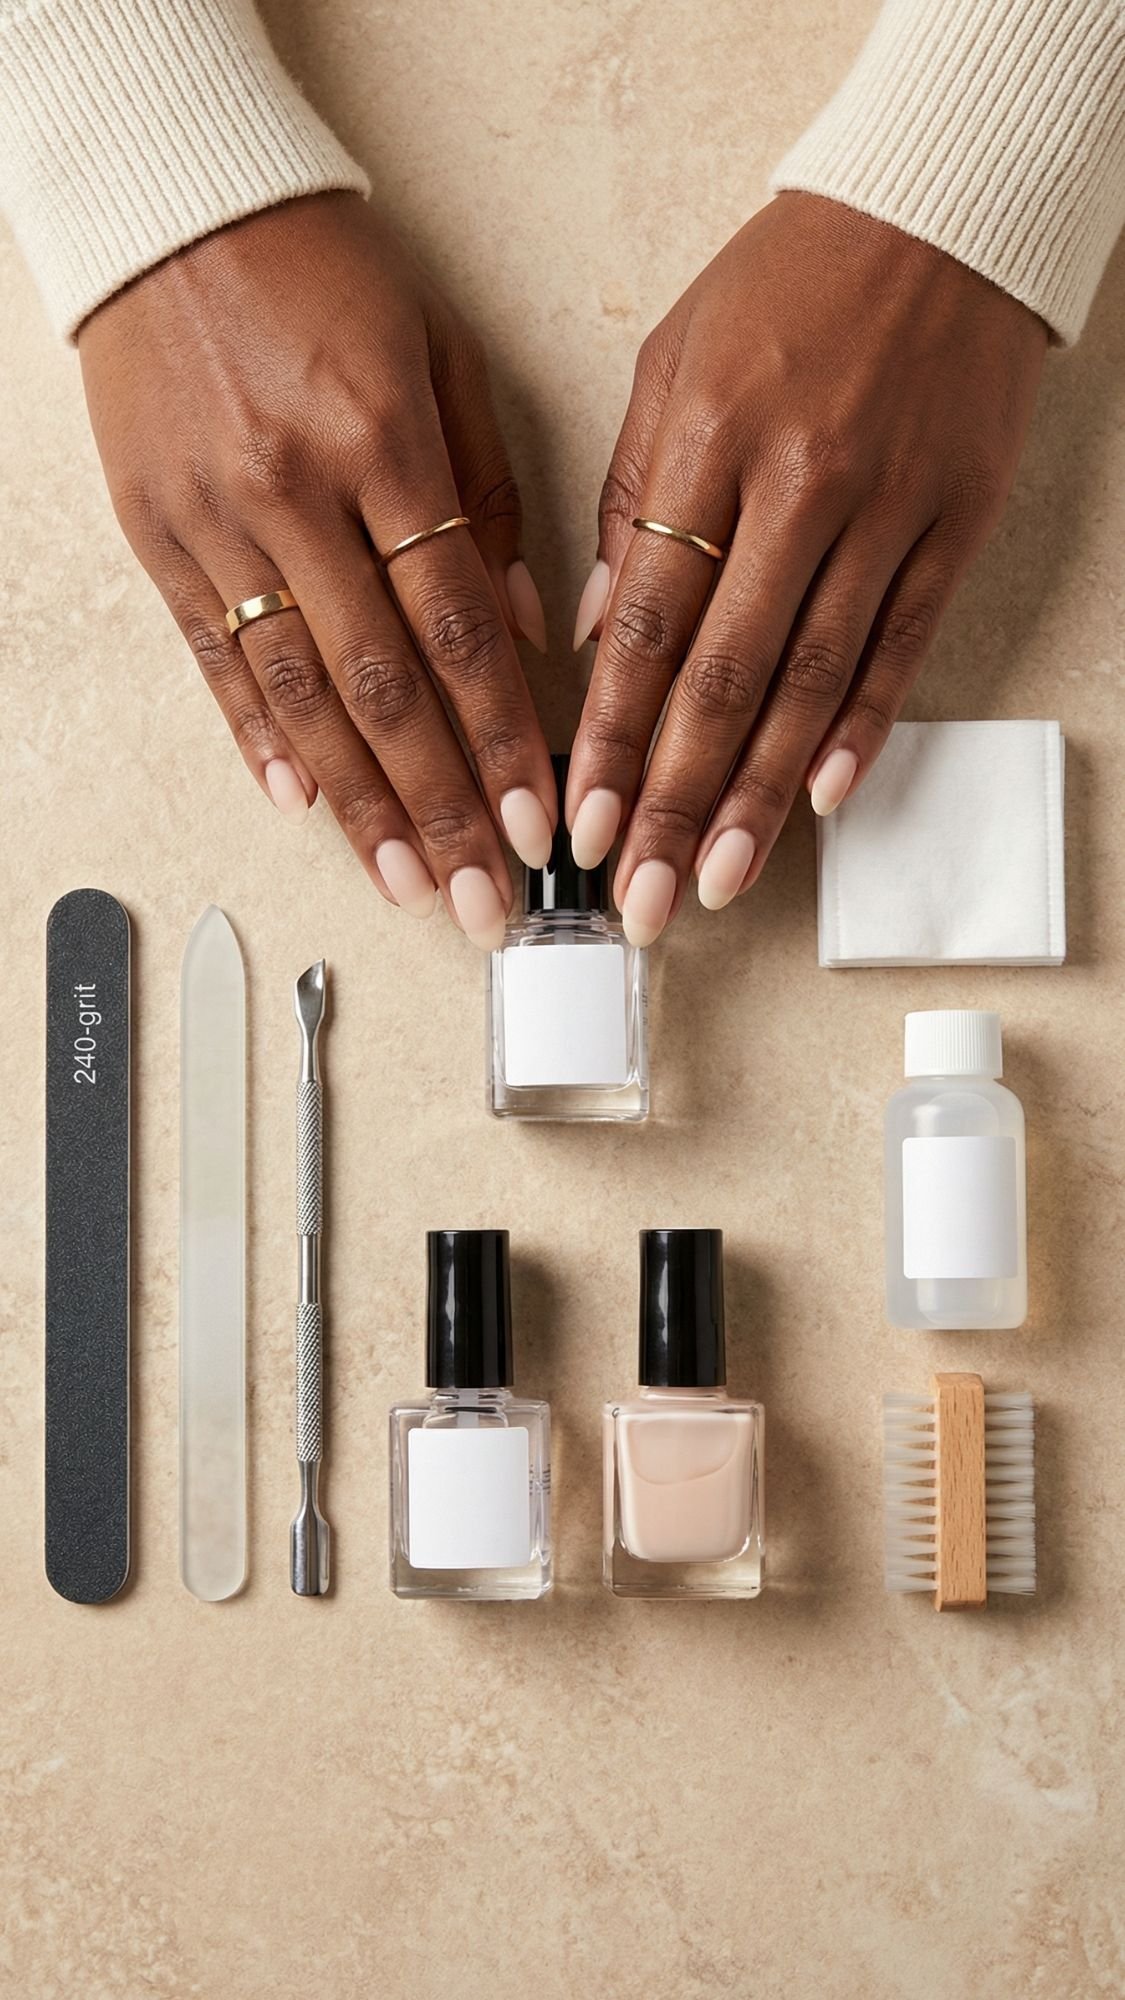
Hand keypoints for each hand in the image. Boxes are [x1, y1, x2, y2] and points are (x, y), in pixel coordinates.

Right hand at [79, 191, 554, 948]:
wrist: (172, 205)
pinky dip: (254, 736)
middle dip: (438, 806)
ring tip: (402, 880)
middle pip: (380, 685)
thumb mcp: (442, 354)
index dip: (501, 738)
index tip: (537, 822)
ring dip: (355, 801)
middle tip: (479, 893)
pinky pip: (212, 657)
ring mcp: (214, 521)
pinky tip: (298, 802)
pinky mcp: (156, 535)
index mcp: (380, 440)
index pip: (455, 626)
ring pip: (295, 693)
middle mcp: (293, 492)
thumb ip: (491, 495)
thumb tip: (526, 628)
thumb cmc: (327, 268)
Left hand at [567, 193, 1047, 943]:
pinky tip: (825, 801)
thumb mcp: (674, 363)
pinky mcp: (951, 524)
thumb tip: (604, 635)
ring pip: (812, 681)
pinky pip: (901, 646)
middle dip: (671, 801)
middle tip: (639, 896)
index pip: (648, 623)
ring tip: (715, 879)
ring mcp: (885, 509)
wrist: (938, 214)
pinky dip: (863, 729)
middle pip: (725, 676)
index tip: (577, 824)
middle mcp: (798, 483)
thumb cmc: (787, 286)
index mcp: (708, 441)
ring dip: (762, 795)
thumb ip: (632, 502)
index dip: (609, 737)